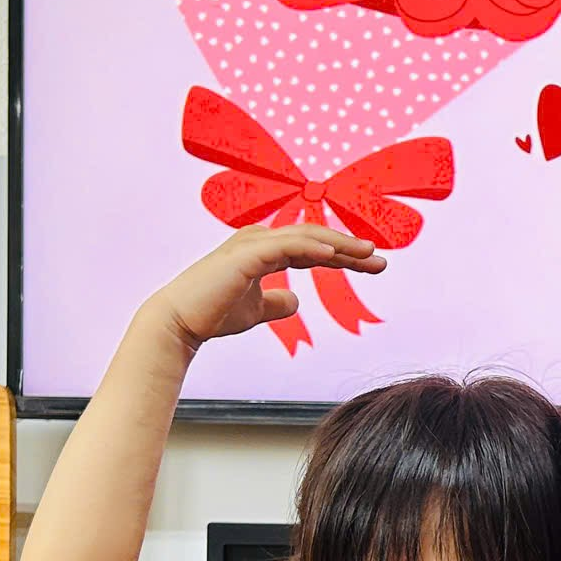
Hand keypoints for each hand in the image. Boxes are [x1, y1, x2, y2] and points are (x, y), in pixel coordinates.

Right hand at [146, 225, 387, 350]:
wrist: (179, 323)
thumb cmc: (213, 314)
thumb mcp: (255, 309)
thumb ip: (276, 303)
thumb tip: (296, 302)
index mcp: (263, 249)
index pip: (312, 248)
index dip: (343, 255)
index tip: (371, 264)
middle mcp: (260, 240)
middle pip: (315, 238)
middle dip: (350, 248)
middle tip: (380, 259)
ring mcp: (253, 243)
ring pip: (307, 237)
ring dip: (340, 245)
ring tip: (368, 254)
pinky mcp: (248, 254)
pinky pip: (289, 246)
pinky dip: (315, 248)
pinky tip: (338, 255)